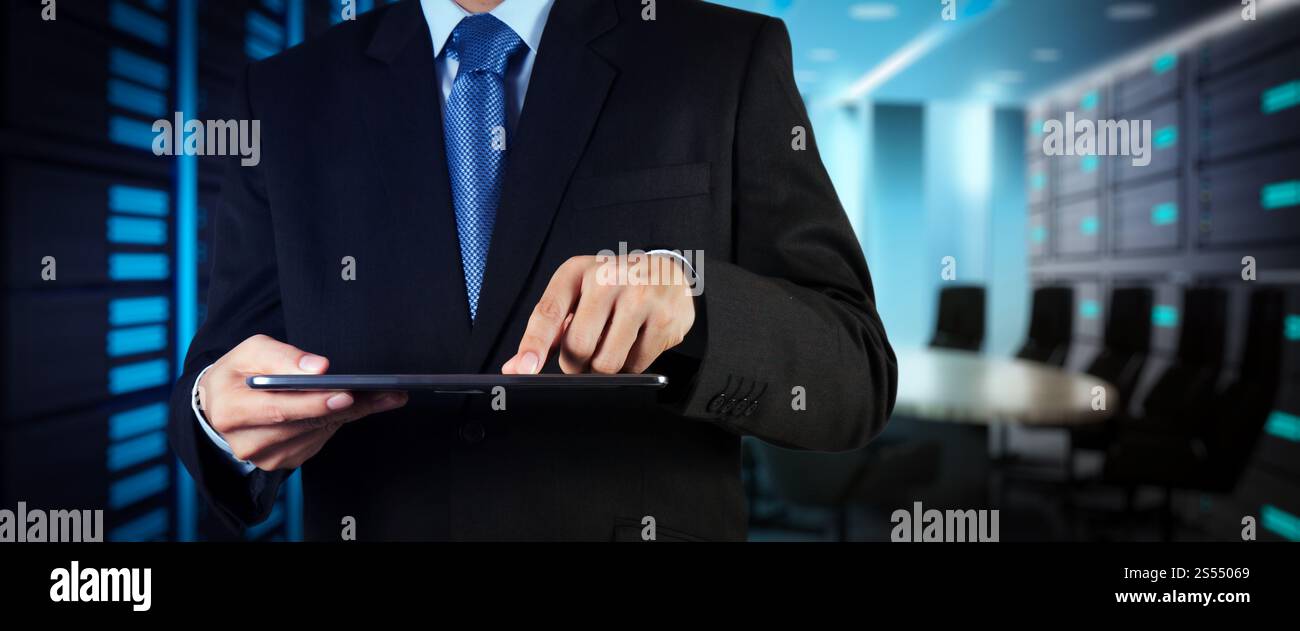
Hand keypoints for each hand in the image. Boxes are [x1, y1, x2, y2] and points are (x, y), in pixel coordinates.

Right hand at [197, 334, 407, 470]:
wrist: (222, 402)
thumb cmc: (239, 372)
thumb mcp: (252, 352)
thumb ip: (284, 357)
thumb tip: (320, 369)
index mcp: (231, 411)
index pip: (279, 409)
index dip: (315, 403)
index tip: (347, 394)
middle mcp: (247, 442)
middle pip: (305, 423)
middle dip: (349, 406)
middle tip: (386, 392)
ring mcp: (266, 457)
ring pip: (318, 432)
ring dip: (351, 413)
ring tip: (383, 395)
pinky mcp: (283, 462)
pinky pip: (319, 440)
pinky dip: (338, 421)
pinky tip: (355, 405)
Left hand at [502, 254, 695, 374]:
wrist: (669, 271)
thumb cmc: (613, 286)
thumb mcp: (578, 293)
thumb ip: (549, 329)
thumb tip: (517, 366)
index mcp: (577, 271)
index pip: (548, 313)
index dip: (534, 345)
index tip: (525, 370)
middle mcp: (608, 278)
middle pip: (579, 347)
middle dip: (576, 364)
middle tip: (584, 357)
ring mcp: (640, 297)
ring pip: (608, 362)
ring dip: (603, 368)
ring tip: (610, 348)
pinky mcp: (665, 319)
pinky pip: (636, 365)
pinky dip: (631, 365)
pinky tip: (634, 343)